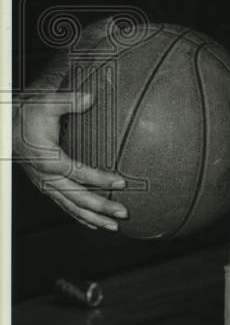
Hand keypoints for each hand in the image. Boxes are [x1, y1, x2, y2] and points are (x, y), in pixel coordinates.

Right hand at [13, 90, 127, 231]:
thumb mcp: (46, 103)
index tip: (121, 183)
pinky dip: (80, 216)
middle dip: (101, 207)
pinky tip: (94, 223)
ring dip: (93, 217)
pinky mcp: (47, 186)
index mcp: (48, 159)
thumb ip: (69, 101)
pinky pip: (64, 206)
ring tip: (114, 227)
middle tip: (123, 213)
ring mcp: (46, 184)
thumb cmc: (27, 116)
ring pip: (71, 206)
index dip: (100, 179)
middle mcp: (47, 176)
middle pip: (77, 197)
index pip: (78, 172)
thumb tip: (90, 97)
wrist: (7, 128)